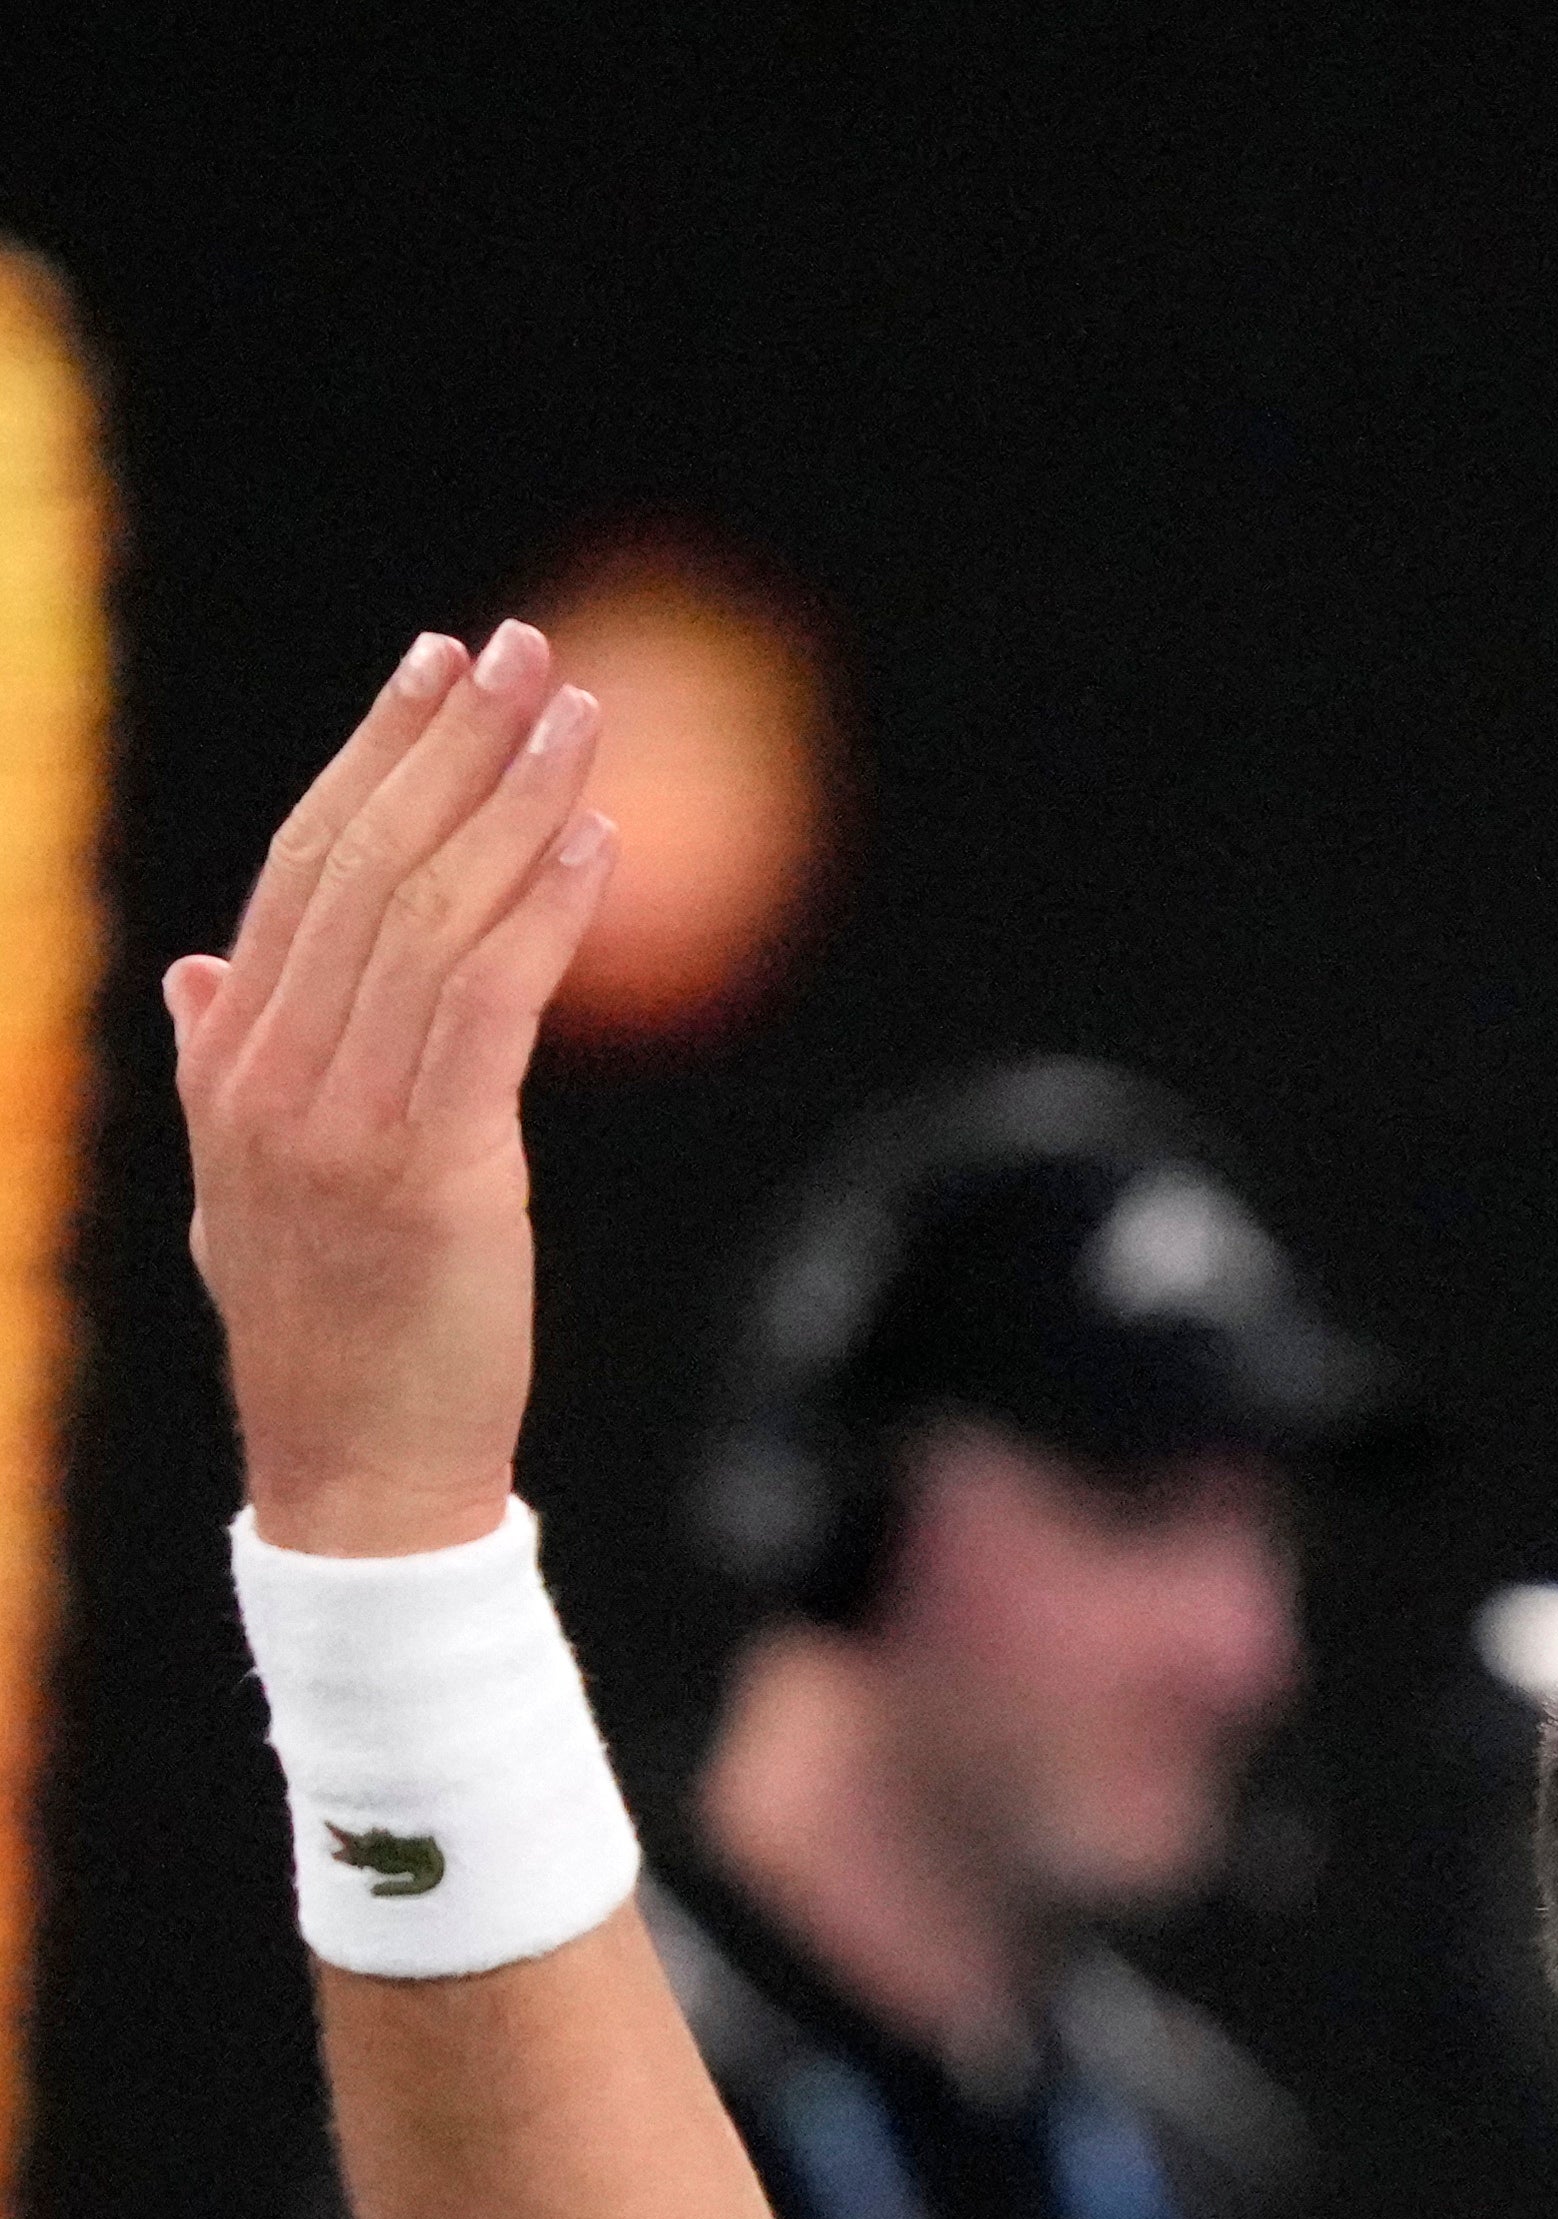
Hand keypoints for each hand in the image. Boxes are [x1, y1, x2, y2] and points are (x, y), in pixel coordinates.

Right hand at [164, 622, 613, 1557]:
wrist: (354, 1470)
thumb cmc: (327, 1330)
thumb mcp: (240, 1188)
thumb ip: (221, 1071)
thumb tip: (202, 973)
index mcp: (231, 1065)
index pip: (301, 870)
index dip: (369, 758)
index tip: (434, 668)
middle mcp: (271, 1075)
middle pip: (362, 867)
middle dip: (444, 744)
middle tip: (520, 649)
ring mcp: (342, 1120)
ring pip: (428, 917)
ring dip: (510, 801)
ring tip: (577, 715)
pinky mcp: (430, 1169)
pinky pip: (487, 1009)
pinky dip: (542, 913)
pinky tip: (594, 841)